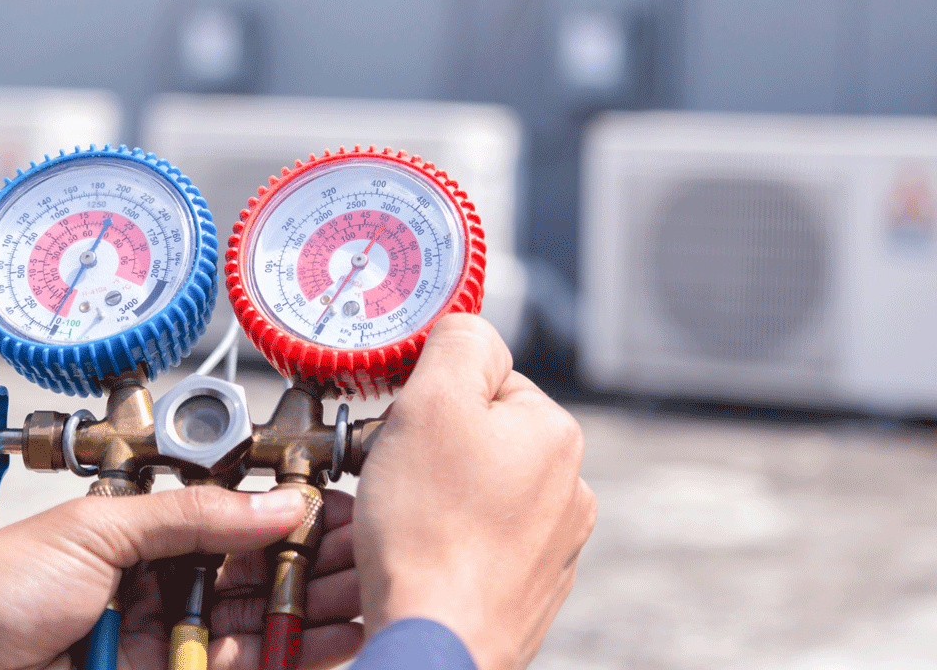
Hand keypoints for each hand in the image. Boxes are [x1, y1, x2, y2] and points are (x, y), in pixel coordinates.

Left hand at [0, 486, 361, 669]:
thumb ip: (193, 517)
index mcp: (146, 532)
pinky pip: (237, 665)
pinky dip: (283, 655)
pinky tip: (326, 643)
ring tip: (364, 604)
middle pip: (257, 574)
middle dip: (314, 567)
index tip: (339, 516)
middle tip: (368, 564)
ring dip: (312, 613)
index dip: (292, 518)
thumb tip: (275, 502)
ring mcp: (166, 637)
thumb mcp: (96, 530)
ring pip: (256, 624)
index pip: (237, 521)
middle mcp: (163, 582)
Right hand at [354, 314, 596, 669]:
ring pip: (476, 490)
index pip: (484, 377)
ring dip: (436, 496)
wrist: (434, 644)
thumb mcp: (430, 402)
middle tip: (395, 479)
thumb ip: (455, 343)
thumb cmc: (428, 533)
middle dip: (430, 449)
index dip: (429, 397)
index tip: (402, 430)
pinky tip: (424, 556)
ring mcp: (552, 544)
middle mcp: (568, 488)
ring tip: (405, 524)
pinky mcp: (528, 588)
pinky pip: (478, 541)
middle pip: (478, 435)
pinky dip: (447, 542)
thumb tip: (466, 325)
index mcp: (553, 433)